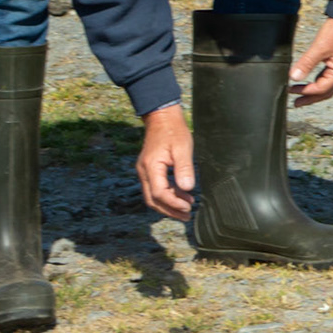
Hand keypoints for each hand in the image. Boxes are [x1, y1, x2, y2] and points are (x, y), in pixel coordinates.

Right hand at [137, 105, 194, 220]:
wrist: (162, 117)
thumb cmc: (173, 130)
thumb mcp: (182, 147)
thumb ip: (184, 168)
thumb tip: (187, 188)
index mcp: (151, 166)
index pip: (159, 193)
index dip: (173, 203)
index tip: (189, 207)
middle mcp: (144, 171)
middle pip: (153, 200)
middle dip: (169, 210)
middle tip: (187, 215)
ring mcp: (145, 171)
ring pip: (153, 196)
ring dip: (169, 205)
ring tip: (188, 208)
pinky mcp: (150, 170)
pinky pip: (155, 188)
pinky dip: (168, 195)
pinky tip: (183, 195)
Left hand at [288, 17, 332, 107]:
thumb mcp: (320, 47)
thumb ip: (306, 63)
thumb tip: (293, 77)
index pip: (321, 88)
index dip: (306, 91)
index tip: (291, 90)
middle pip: (326, 92)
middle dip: (310, 98)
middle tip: (296, 104)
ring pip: (328, 86)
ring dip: (314, 91)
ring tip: (301, 94)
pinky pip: (328, 77)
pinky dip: (318, 82)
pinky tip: (311, 80)